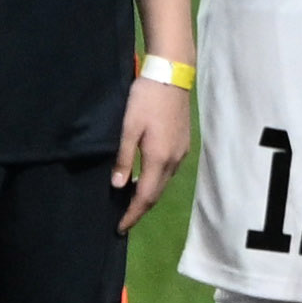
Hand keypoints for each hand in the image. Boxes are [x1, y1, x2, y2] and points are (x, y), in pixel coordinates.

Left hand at [110, 64, 192, 227]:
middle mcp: (174, 161)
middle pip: (156, 194)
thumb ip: (123, 158)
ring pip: (164, 183)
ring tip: (130, 202)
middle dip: (140, 209)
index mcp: (158, 159)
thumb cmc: (145, 98)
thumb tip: (117, 186)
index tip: (119, 228)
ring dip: (148, 195)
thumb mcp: (128, 127)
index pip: (145, 197)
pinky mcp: (183, 143)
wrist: (171, 75)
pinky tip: (145, 178)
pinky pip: (169, 171)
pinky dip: (156, 181)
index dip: (132, 214)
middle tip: (123, 220)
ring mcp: (181, 153)